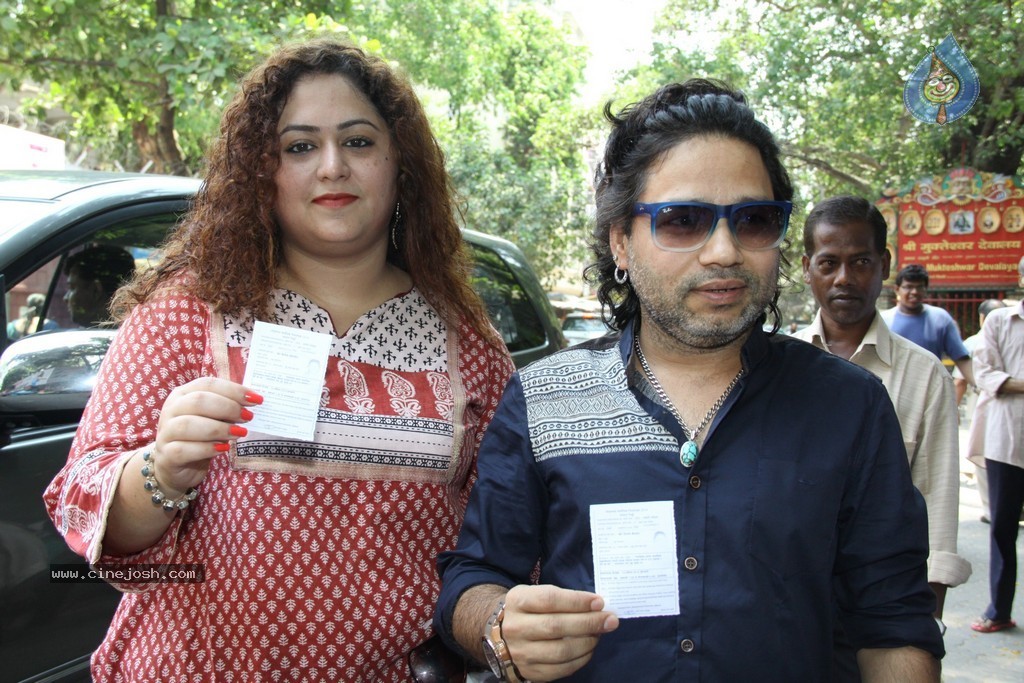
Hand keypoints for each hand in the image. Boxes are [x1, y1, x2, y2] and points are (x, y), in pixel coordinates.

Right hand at [151, 377, 260, 495]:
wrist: (177, 467)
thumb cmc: (200, 437)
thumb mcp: (214, 419)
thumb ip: (227, 409)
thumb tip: (254, 402)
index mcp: (182, 394)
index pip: (207, 384)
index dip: (233, 390)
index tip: (257, 399)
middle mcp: (171, 410)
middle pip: (198, 401)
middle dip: (227, 407)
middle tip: (248, 417)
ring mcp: (165, 433)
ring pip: (188, 425)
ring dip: (218, 428)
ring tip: (239, 433)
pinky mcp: (166, 456)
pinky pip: (183, 449)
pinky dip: (206, 448)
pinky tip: (223, 449)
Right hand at [500, 584, 618, 681]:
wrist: (502, 635)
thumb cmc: (528, 610)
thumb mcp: (536, 594)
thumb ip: (562, 599)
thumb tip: (597, 607)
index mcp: (517, 601)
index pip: (550, 599)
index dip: (577, 601)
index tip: (599, 602)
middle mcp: (516, 628)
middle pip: (556, 626)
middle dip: (589, 623)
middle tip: (610, 620)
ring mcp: (521, 653)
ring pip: (561, 650)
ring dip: (588, 642)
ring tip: (599, 634)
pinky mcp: (530, 672)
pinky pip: (562, 669)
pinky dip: (581, 659)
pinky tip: (589, 649)